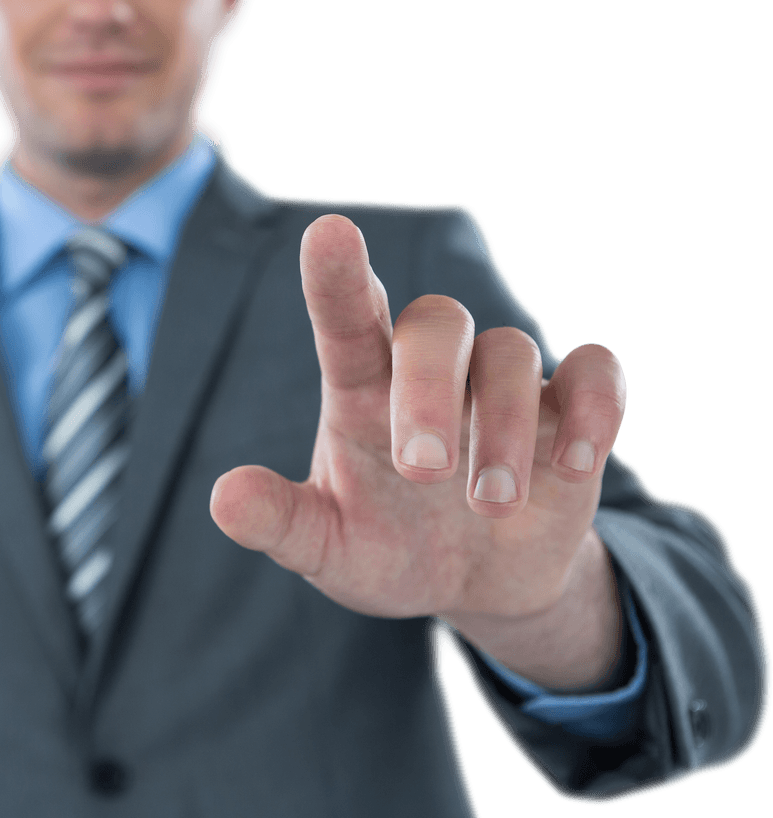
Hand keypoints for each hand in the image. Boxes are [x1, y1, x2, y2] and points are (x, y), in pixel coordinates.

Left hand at [210, 215, 628, 688]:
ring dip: (504, 427)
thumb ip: (282, 523)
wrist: (475, 583)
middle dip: (430, 390)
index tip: (328, 234)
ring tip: (489, 506)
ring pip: (510, 353)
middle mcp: (431, 372)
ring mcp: (502, 386)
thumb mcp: (330, 549)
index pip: (348, 318)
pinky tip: (572, 463)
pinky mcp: (568, 412)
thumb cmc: (389, 550)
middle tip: (424, 469)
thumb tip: (222, 499)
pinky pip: (595, 374)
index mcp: (362, 390)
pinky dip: (595, 407)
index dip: (338, 277)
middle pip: (437, 325)